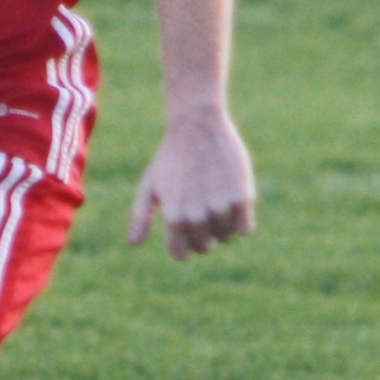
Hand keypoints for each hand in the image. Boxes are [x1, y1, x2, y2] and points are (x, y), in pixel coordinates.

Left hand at [125, 111, 255, 258]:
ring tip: (215, 199)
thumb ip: (140, 216)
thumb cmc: (171, 156)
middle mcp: (197, 217)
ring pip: (226, 237)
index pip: (181, 254)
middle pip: (205, 247)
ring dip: (222, 225)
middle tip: (202, 209)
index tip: (186, 233)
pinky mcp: (241, 199)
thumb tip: (134, 243)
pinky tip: (232, 201)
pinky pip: (245, 229)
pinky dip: (241, 220)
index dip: (183, 246)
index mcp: (173, 217)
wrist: (198, 126)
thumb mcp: (150, 184)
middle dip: (203, 235)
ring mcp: (220, 208)